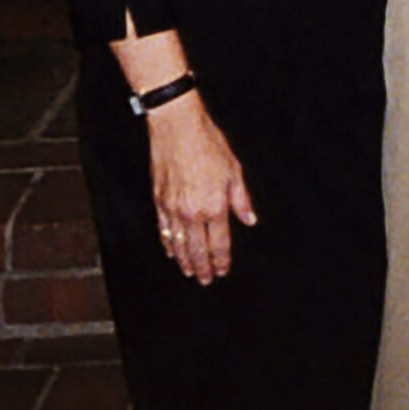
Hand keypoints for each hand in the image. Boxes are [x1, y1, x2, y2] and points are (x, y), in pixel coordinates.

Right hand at [145, 94, 256, 283]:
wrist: (177, 129)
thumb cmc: (209, 145)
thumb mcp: (234, 170)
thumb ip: (241, 199)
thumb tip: (249, 220)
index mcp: (214, 205)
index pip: (219, 242)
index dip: (222, 259)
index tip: (223, 270)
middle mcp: (192, 212)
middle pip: (198, 248)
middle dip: (203, 267)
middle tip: (206, 280)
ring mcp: (173, 208)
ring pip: (179, 243)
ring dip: (185, 260)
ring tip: (190, 272)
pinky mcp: (159, 201)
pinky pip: (164, 229)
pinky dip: (168, 243)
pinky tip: (171, 250)